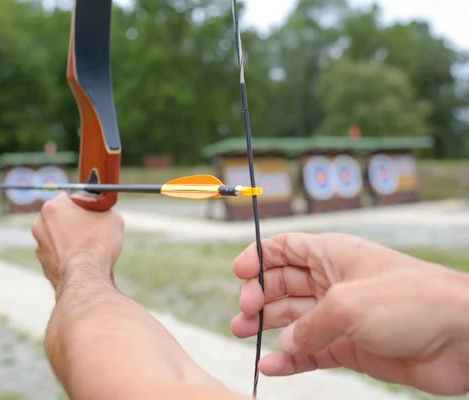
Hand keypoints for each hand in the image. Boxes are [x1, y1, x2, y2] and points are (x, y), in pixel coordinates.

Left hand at [31, 192, 123, 294]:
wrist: (85, 277)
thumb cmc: (97, 243)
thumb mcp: (111, 217)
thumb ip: (103, 210)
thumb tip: (103, 213)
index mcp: (53, 207)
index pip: (68, 198)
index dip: (84, 205)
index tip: (94, 213)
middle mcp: (40, 225)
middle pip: (61, 218)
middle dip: (75, 223)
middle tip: (93, 231)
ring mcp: (40, 247)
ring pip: (59, 239)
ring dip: (71, 242)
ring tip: (90, 251)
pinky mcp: (44, 266)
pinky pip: (59, 258)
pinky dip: (69, 259)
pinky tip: (83, 264)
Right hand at [232, 233, 468, 395]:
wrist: (463, 338)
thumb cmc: (411, 301)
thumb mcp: (347, 304)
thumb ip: (308, 324)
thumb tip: (286, 343)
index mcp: (333, 255)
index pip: (286, 248)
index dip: (259, 257)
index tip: (238, 274)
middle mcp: (334, 282)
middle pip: (283, 285)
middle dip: (259, 297)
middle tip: (243, 315)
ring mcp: (341, 316)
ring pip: (293, 319)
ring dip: (267, 327)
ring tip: (243, 336)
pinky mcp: (351, 347)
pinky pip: (310, 351)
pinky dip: (289, 359)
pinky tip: (270, 365)